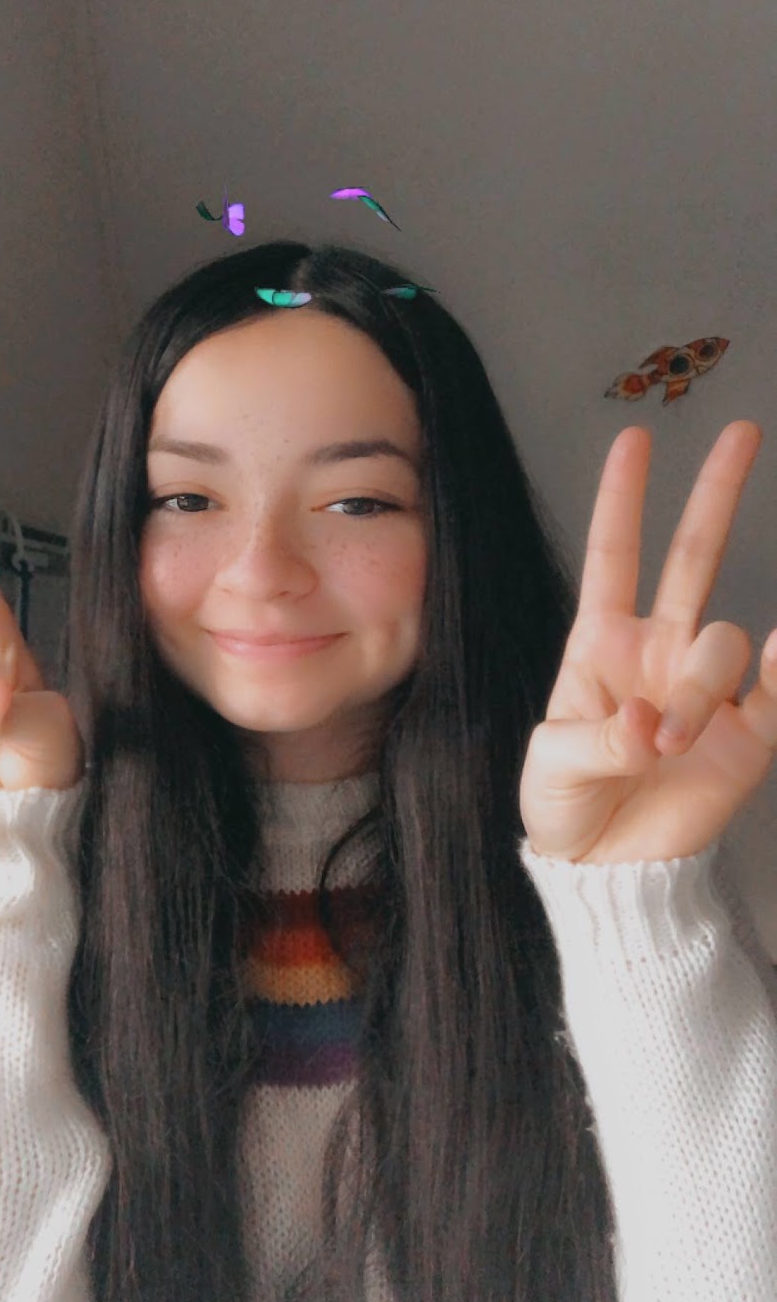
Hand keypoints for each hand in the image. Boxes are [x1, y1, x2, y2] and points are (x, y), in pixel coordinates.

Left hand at [518, 420, 776, 864]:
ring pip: (724, 645)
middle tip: (740, 432)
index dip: (622, 499)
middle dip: (715, 495)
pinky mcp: (748, 737)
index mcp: (602, 644)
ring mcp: (707, 690)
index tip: (634, 438)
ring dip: (696, 689)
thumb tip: (650, 728)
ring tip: (665, 744)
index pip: (615, 556)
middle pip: (694, 558)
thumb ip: (596, 739)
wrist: (604, 870)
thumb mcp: (552, 764)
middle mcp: (660, 652)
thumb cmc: (562, 805)